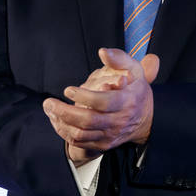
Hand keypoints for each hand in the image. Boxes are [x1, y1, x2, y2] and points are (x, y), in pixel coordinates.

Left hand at [42, 48, 159, 162]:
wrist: (146, 118)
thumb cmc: (135, 88)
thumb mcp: (134, 69)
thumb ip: (119, 58)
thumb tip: (103, 52)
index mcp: (127, 101)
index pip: (104, 102)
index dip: (84, 96)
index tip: (68, 89)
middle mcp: (119, 121)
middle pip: (88, 121)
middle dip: (65, 112)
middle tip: (48, 102)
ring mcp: (110, 135)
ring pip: (81, 134)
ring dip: (61, 122)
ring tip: (49, 109)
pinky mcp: (103, 144)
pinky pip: (80, 142)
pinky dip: (64, 132)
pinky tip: (56, 119)